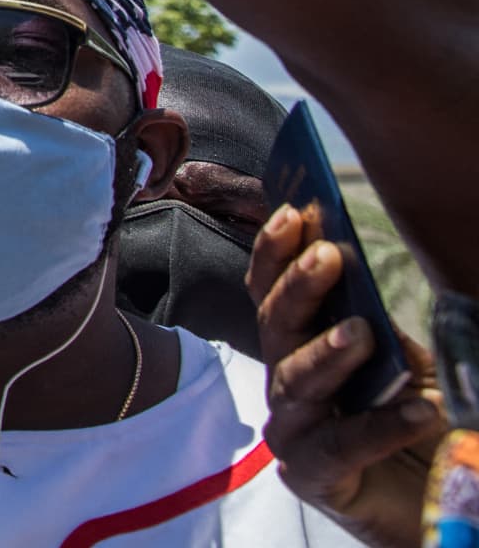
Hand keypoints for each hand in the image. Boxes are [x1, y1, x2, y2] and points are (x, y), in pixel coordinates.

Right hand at [247, 203, 444, 545]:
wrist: (436, 500)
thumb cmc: (416, 422)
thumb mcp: (405, 361)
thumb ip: (380, 325)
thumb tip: (354, 267)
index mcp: (301, 347)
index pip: (274, 292)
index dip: (278, 252)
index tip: (297, 210)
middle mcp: (288, 383)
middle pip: (276, 327)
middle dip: (298, 287)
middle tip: (327, 254)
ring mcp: (294, 430)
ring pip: (295, 381)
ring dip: (327, 353)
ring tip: (364, 333)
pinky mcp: (314, 475)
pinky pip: (340, 446)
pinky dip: (380, 426)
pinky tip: (420, 408)